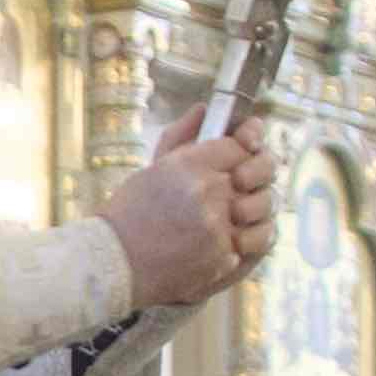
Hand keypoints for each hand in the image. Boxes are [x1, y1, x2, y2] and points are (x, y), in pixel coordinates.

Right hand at [99, 114, 279, 308]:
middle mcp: (208, 191)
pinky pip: (253, 242)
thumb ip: (182, 137)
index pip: (240, 146)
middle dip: (253, 181)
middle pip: (257, 174)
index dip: (244, 152)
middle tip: (241, 191)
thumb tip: (204, 109)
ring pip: (262, 210)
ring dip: (252, 214)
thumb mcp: (152, 169)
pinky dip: (241, 242)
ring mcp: (218, 226)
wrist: (112, 266)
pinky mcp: (223, 257)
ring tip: (233, 221)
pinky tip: (221, 245)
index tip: (240, 160)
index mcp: (189, 164)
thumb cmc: (127, 216)